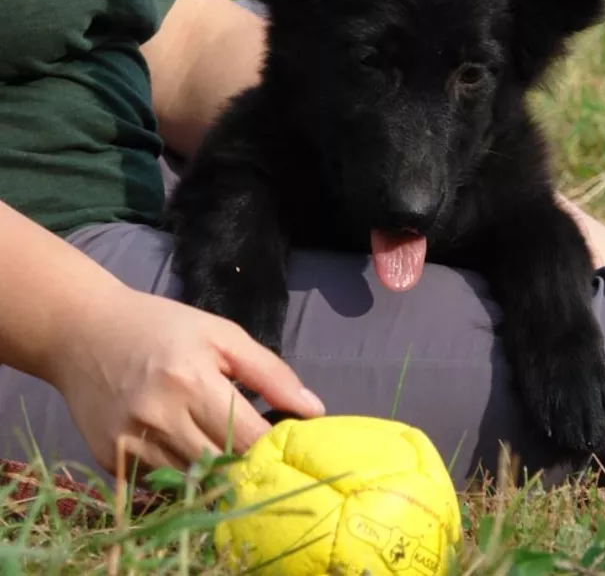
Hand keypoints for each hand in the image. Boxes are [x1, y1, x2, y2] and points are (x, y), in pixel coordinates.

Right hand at [46, 284, 324, 476]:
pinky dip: (178, 473)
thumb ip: (270, 372)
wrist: (84, 331)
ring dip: (213, 471)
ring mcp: (131, 443)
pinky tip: (183, 446)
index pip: (248, 437)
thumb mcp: (221, 334)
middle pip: (221, 466)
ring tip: (220, 444)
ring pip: (191, 481)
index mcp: (191, 380)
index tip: (287, 443)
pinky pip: (158, 483)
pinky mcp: (110, 460)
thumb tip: (313, 409)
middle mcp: (159, 416)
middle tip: (256, 449)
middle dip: (245, 462)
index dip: (273, 446)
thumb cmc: (162, 326)